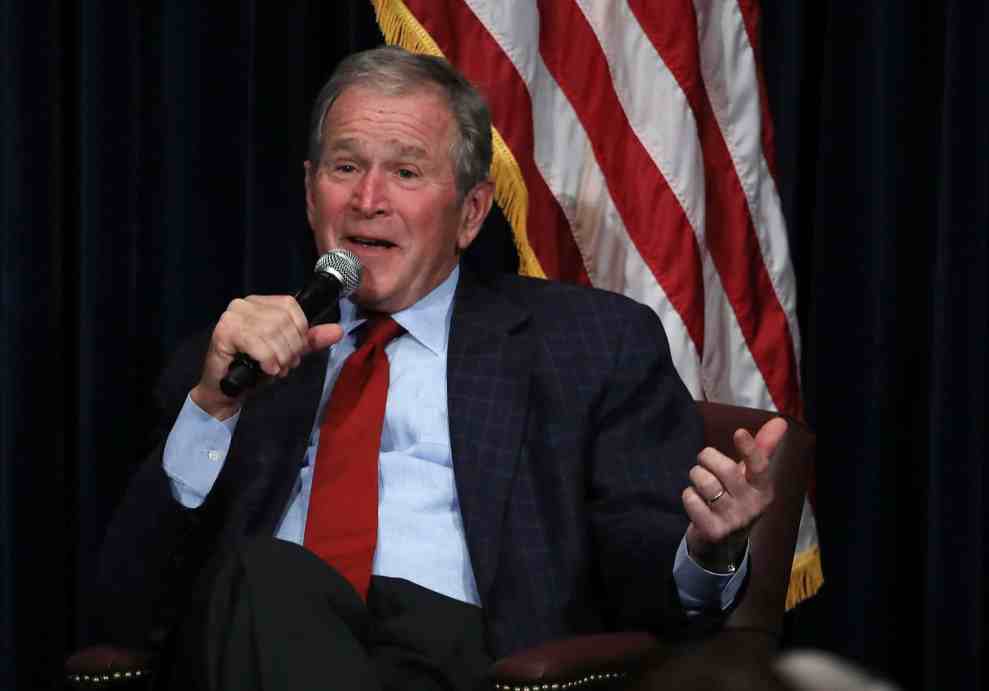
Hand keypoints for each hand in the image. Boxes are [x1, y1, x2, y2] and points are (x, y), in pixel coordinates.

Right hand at [191, 295, 343, 419]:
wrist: (227, 390)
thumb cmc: (255, 369)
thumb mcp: (288, 352)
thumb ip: (311, 341)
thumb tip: (338, 330)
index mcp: (260, 303)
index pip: (291, 306)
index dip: (300, 331)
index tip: (295, 352)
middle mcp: (244, 304)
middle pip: (282, 320)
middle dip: (290, 348)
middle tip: (284, 365)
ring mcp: (232, 316)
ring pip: (272, 332)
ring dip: (280, 357)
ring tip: (275, 369)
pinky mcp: (224, 331)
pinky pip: (257, 344)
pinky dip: (267, 359)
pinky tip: (266, 369)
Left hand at [682, 417, 786, 571]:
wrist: (722, 545)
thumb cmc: (735, 500)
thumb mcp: (750, 477)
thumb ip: (762, 449)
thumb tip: (780, 421)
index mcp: (764, 490)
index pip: (760, 466)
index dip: (750, 448)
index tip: (739, 432)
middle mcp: (752, 507)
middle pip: (726, 469)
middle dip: (707, 457)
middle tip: (704, 461)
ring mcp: (733, 521)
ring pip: (706, 483)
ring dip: (696, 475)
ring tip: (699, 480)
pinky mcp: (713, 531)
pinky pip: (692, 499)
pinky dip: (688, 495)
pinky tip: (695, 501)